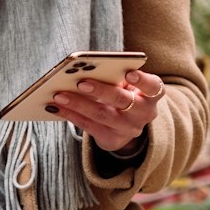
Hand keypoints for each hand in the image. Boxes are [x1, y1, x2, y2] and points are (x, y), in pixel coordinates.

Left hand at [46, 68, 164, 155]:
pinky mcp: (111, 140)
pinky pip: (88, 126)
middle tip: (80, 82)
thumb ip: (117, 77)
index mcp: (151, 95)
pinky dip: (71, 115)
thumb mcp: (129, 86)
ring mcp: (127, 129)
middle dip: (101, 91)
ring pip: (101, 115)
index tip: (130, 73)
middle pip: (122, 101)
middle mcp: (142, 114)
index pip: (153, 87)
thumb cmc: (126, 94)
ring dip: (78, 104)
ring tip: (59, 94)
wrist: (129, 125)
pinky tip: (56, 107)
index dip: (142, 81)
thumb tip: (86, 69)